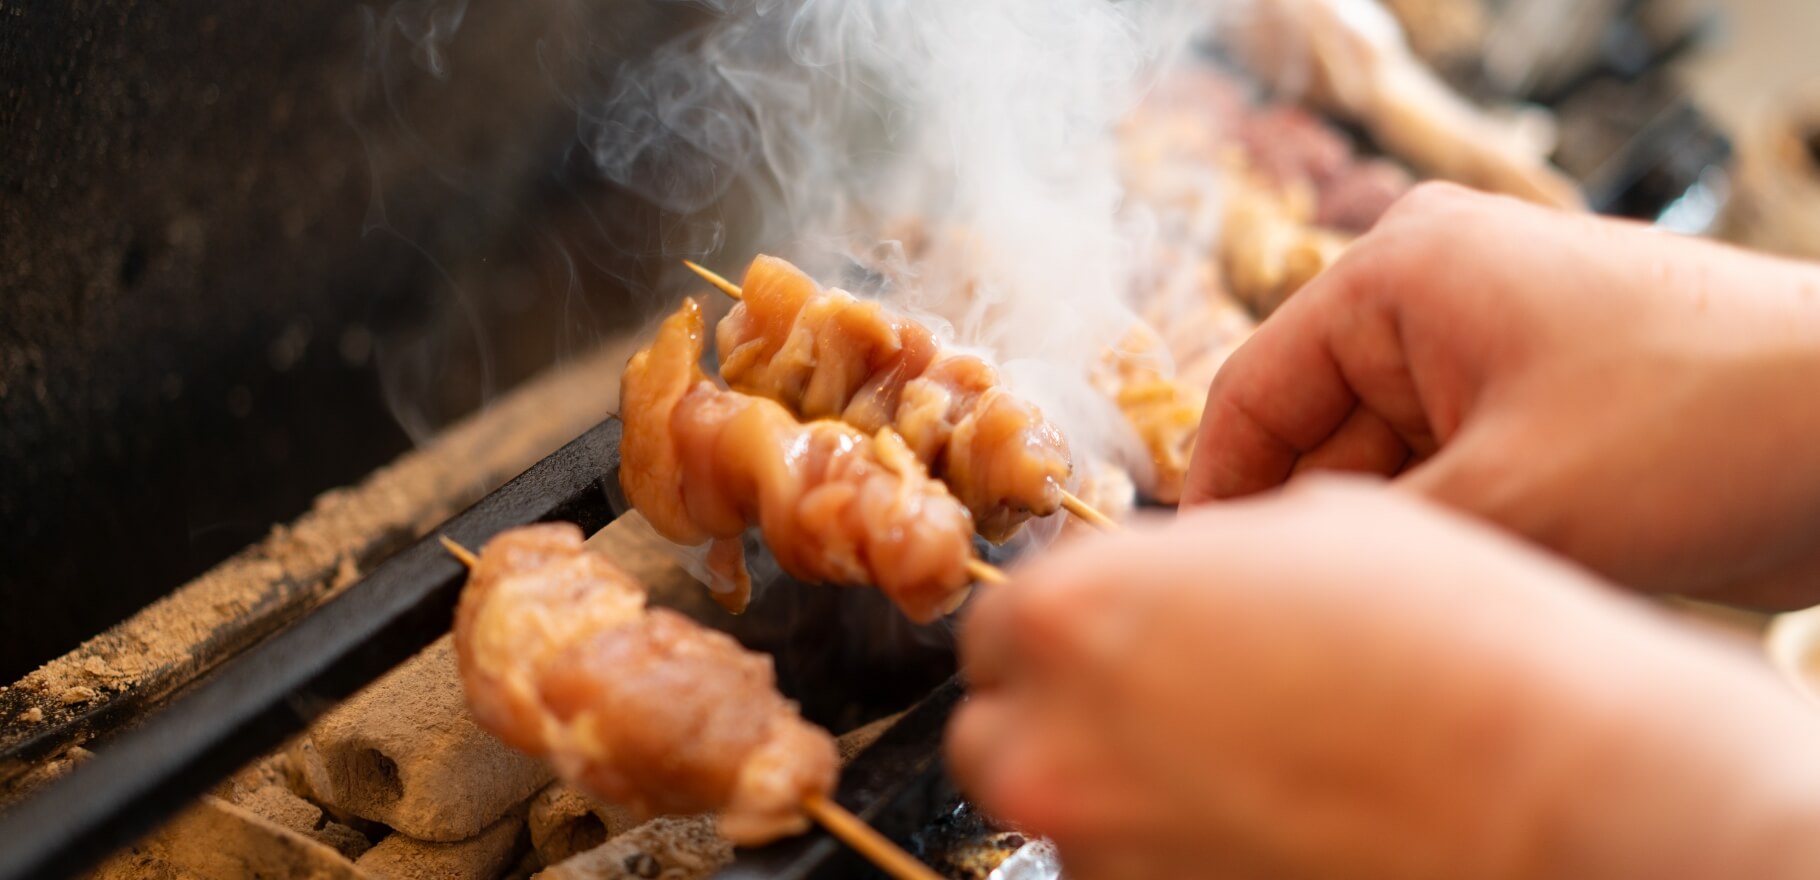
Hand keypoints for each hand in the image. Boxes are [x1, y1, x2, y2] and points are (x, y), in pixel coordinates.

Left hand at [948, 480, 1819, 879]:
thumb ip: (1189, 559)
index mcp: (1069, 616)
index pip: (998, 626)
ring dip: (1120, 788)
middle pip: (998, 730)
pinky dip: (1175, 850)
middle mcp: (1054, 746)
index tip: (1111, 638)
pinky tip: (1265, 821)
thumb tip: (1162, 583)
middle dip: (1061, 714)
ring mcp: (1102, 855)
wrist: (1555, 781)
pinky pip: (1134, 874)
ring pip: (1064, 814)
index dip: (1063, 628)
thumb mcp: (1306, 526)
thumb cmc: (1446, 634)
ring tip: (1241, 767)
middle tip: (1157, 706)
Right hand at [1186, 182, 1819, 607]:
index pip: (1253, 390)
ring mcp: (1488, 354)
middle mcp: (1433, 299)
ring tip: (1387, 621)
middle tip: (1299, 627)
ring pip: (1384, 467)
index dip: (1220, 496)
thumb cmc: (1701, 424)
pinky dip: (1444, 539)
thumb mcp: (1504, 501)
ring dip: (1390, 543)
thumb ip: (1367, 546)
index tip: (1205, 587)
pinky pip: (1447, 478)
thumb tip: (1266, 592)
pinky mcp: (1537, 408)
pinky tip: (1446, 601)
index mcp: (1400, 273)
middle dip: (1318, 528)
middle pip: (1317, 434)